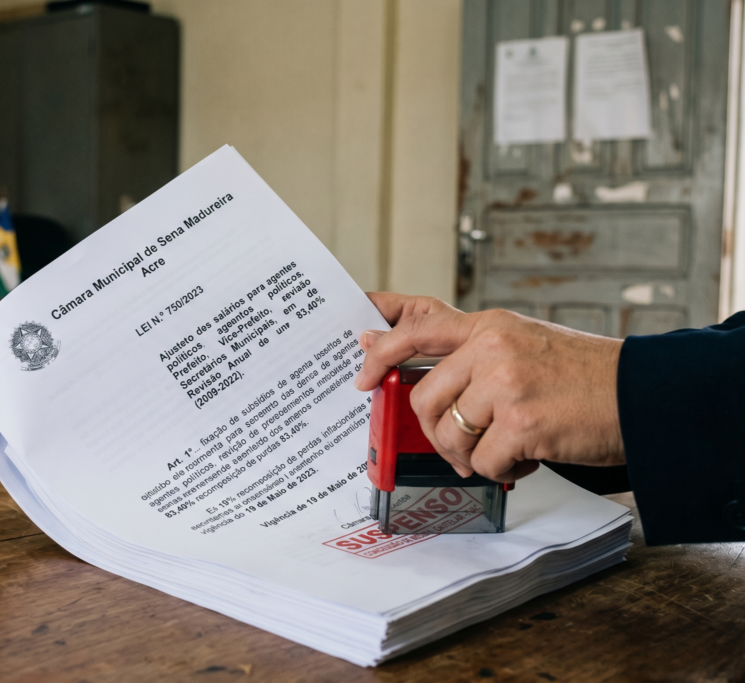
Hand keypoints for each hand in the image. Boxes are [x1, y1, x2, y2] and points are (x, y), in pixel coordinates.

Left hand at [354, 293, 624, 482]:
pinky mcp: (520, 423)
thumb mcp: (522, 342)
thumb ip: (470, 352)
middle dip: (436, 432)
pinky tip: (529, 455)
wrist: (642, 394)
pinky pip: (483, 462)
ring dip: (470, 455)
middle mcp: (492, 348)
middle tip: (462, 444)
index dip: (379, 352)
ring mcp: (505, 384)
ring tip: (502, 449)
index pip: (415, 330)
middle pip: (424, 399)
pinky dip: (503, 469)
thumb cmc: (582, 375)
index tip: (361, 374)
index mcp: (489, 325)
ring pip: (450, 434)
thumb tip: (408, 366)